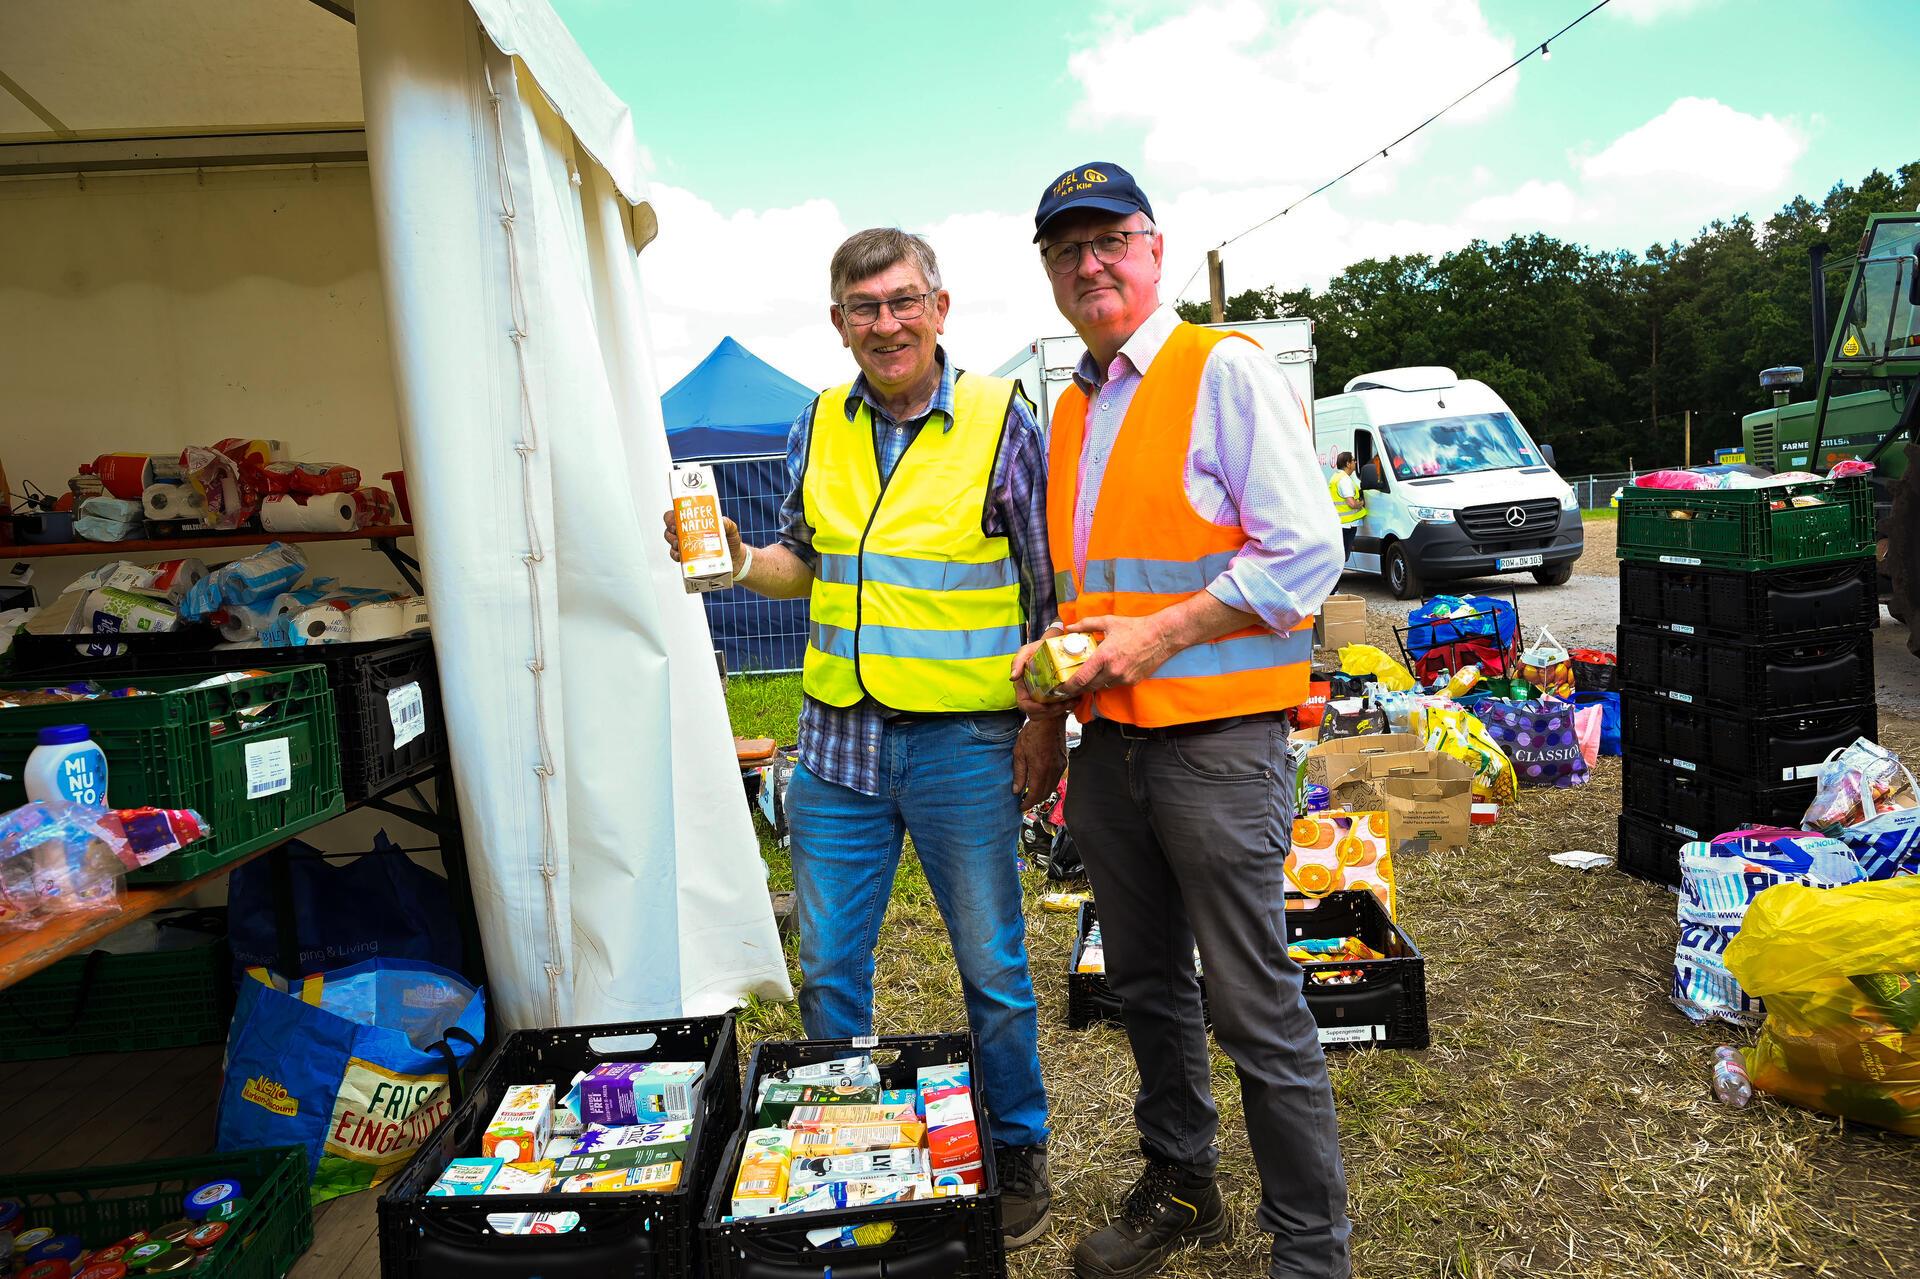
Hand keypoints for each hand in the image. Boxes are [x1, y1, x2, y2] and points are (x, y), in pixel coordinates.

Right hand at [662, 507, 743, 564]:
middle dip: (671, 530)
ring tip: (680, 545)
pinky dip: (675, 555)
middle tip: (677, 532)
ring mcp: (687, 545)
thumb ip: (727, 523)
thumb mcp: (731, 529)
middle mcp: (689, 532)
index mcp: (696, 522)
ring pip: (671, 541)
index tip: (675, 520)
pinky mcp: (688, 558)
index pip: (677, 515)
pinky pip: (675, 556)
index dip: (671, 516)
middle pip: (670, 528)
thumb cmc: (731, 541)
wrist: (736, 560)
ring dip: (673, 542)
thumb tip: (721, 521)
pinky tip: (681, 556)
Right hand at [1010, 637, 1071, 718]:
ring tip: (1071, 701)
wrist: (1055, 648)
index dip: (1033, 708)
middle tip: (1063, 704)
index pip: (1024, 704)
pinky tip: (1075, 700)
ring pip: (1047, 715)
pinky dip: (1067, 707)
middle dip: (1050, 712)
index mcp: (1023, 687)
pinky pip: (1058, 711)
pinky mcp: (1054, 699)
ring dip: (1060, 711)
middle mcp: (1031, 695)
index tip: (1045, 706)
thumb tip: (1013, 677)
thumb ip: (1018, 661)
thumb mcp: (1027, 651)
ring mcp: (1043, 698)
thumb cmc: (1039, 649)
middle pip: (1036, 713)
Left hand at [1012, 717, 1066, 809]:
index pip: (1034, 794)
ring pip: (1051, 788)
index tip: (1021, 807)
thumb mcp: (1019, 753)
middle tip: (1025, 802)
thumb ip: (1019, 773)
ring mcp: (1060, 767)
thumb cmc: (1031, 734)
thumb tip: (1017, 790)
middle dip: (1034, 801)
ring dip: (1042, 794)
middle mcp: (1052, 771)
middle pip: (1044, 794)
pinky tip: (1041, 782)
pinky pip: (1056, 780)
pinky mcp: (1063, 762)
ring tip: (1032, 794)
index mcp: (1039, 770)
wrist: (1049, 720)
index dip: (1027, 804)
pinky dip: (1048, 785)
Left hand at [1057, 613, 1174, 696]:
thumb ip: (1086, 625)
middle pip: (1088, 687)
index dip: (1068, 686)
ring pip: (1101, 686)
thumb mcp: (1108, 622)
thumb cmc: (1135, 627)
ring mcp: (1123, 678)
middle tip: (1070, 684)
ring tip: (1088, 676)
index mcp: (1104, 656)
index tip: (1060, 687)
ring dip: (1093, 683)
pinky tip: (1107, 671)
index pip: (1081, 678)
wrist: (1161, 636)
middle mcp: (1112, 671)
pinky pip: (1114, 684)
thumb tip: (1069, 627)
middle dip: (1078, 687)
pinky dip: (1107, 680)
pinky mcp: (1132, 682)